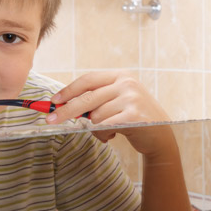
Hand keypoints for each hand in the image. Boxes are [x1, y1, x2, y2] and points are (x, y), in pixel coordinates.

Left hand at [46, 71, 171, 153]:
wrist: (161, 135)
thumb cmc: (135, 118)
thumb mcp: (119, 100)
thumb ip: (98, 98)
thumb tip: (64, 105)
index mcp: (122, 76)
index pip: (88, 79)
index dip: (69, 90)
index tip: (53, 101)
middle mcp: (127, 84)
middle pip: (87, 98)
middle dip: (66, 111)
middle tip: (50, 120)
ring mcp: (131, 98)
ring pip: (95, 116)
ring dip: (97, 129)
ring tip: (111, 130)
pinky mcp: (133, 115)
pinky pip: (104, 126)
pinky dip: (103, 134)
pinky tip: (113, 135)